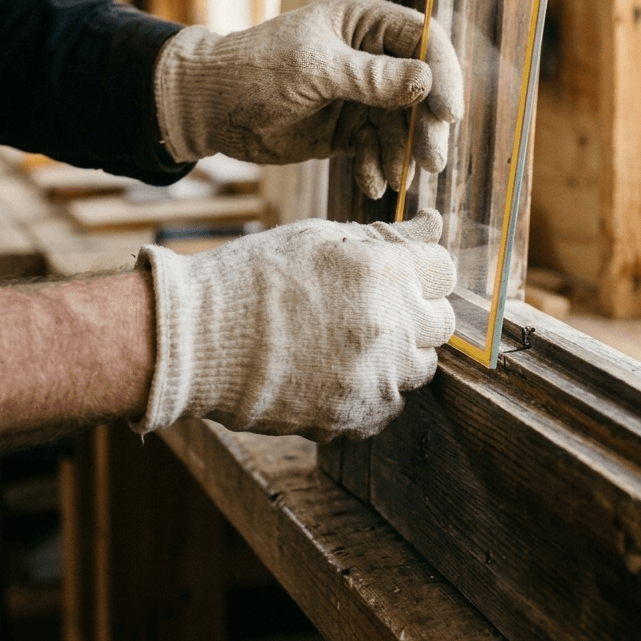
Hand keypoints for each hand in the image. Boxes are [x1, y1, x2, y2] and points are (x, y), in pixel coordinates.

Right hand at [132, 209, 456, 442]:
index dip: (421, 269)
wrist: (197, 340)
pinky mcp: (355, 417)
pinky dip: (373, 390)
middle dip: (417, 312)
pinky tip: (334, 370)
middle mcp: (391, 327)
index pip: (443, 270)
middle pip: (442, 322)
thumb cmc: (255, 277)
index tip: (401, 272)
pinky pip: (390, 404)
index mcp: (384, 273)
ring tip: (349, 340)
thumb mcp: (320, 238)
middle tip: (374, 308)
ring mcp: (375, 377)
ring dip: (398, 354)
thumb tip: (435, 224)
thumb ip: (386, 237)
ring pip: (421, 367)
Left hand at [154, 0, 463, 197]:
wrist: (209, 107)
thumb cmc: (256, 71)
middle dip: (426, 126)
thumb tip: (427, 81)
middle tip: (432, 161)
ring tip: (396, 179)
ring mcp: (360, 94)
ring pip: (402, 124)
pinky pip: (376, 148)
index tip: (449, 114)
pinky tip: (369, 184)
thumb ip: (372, 78)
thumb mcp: (316, 71)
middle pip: (422, 88)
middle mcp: (369, 55)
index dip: (444, 75)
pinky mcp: (347, 129)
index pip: (425, 40)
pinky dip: (376, 166)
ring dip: (403, 153)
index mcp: (364, 22)